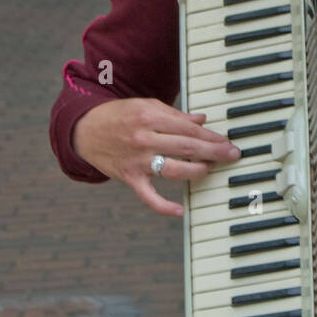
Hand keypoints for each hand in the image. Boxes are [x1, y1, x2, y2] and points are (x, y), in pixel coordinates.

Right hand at [71, 98, 241, 216]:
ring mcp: (137, 160)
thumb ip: (175, 115)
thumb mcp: (146, 106)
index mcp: (149, 116)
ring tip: (210, 169)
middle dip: (213, 152)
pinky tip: (180, 210)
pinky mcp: (129, 178)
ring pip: (173, 169)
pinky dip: (163, 206)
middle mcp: (144, 138)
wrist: (84, 130)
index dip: (211, 136)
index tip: (226, 141)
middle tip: (232, 155)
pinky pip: (148, 196)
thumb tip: (202, 120)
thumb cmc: (119, 116)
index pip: (188, 128)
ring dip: (196, 171)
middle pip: (186, 147)